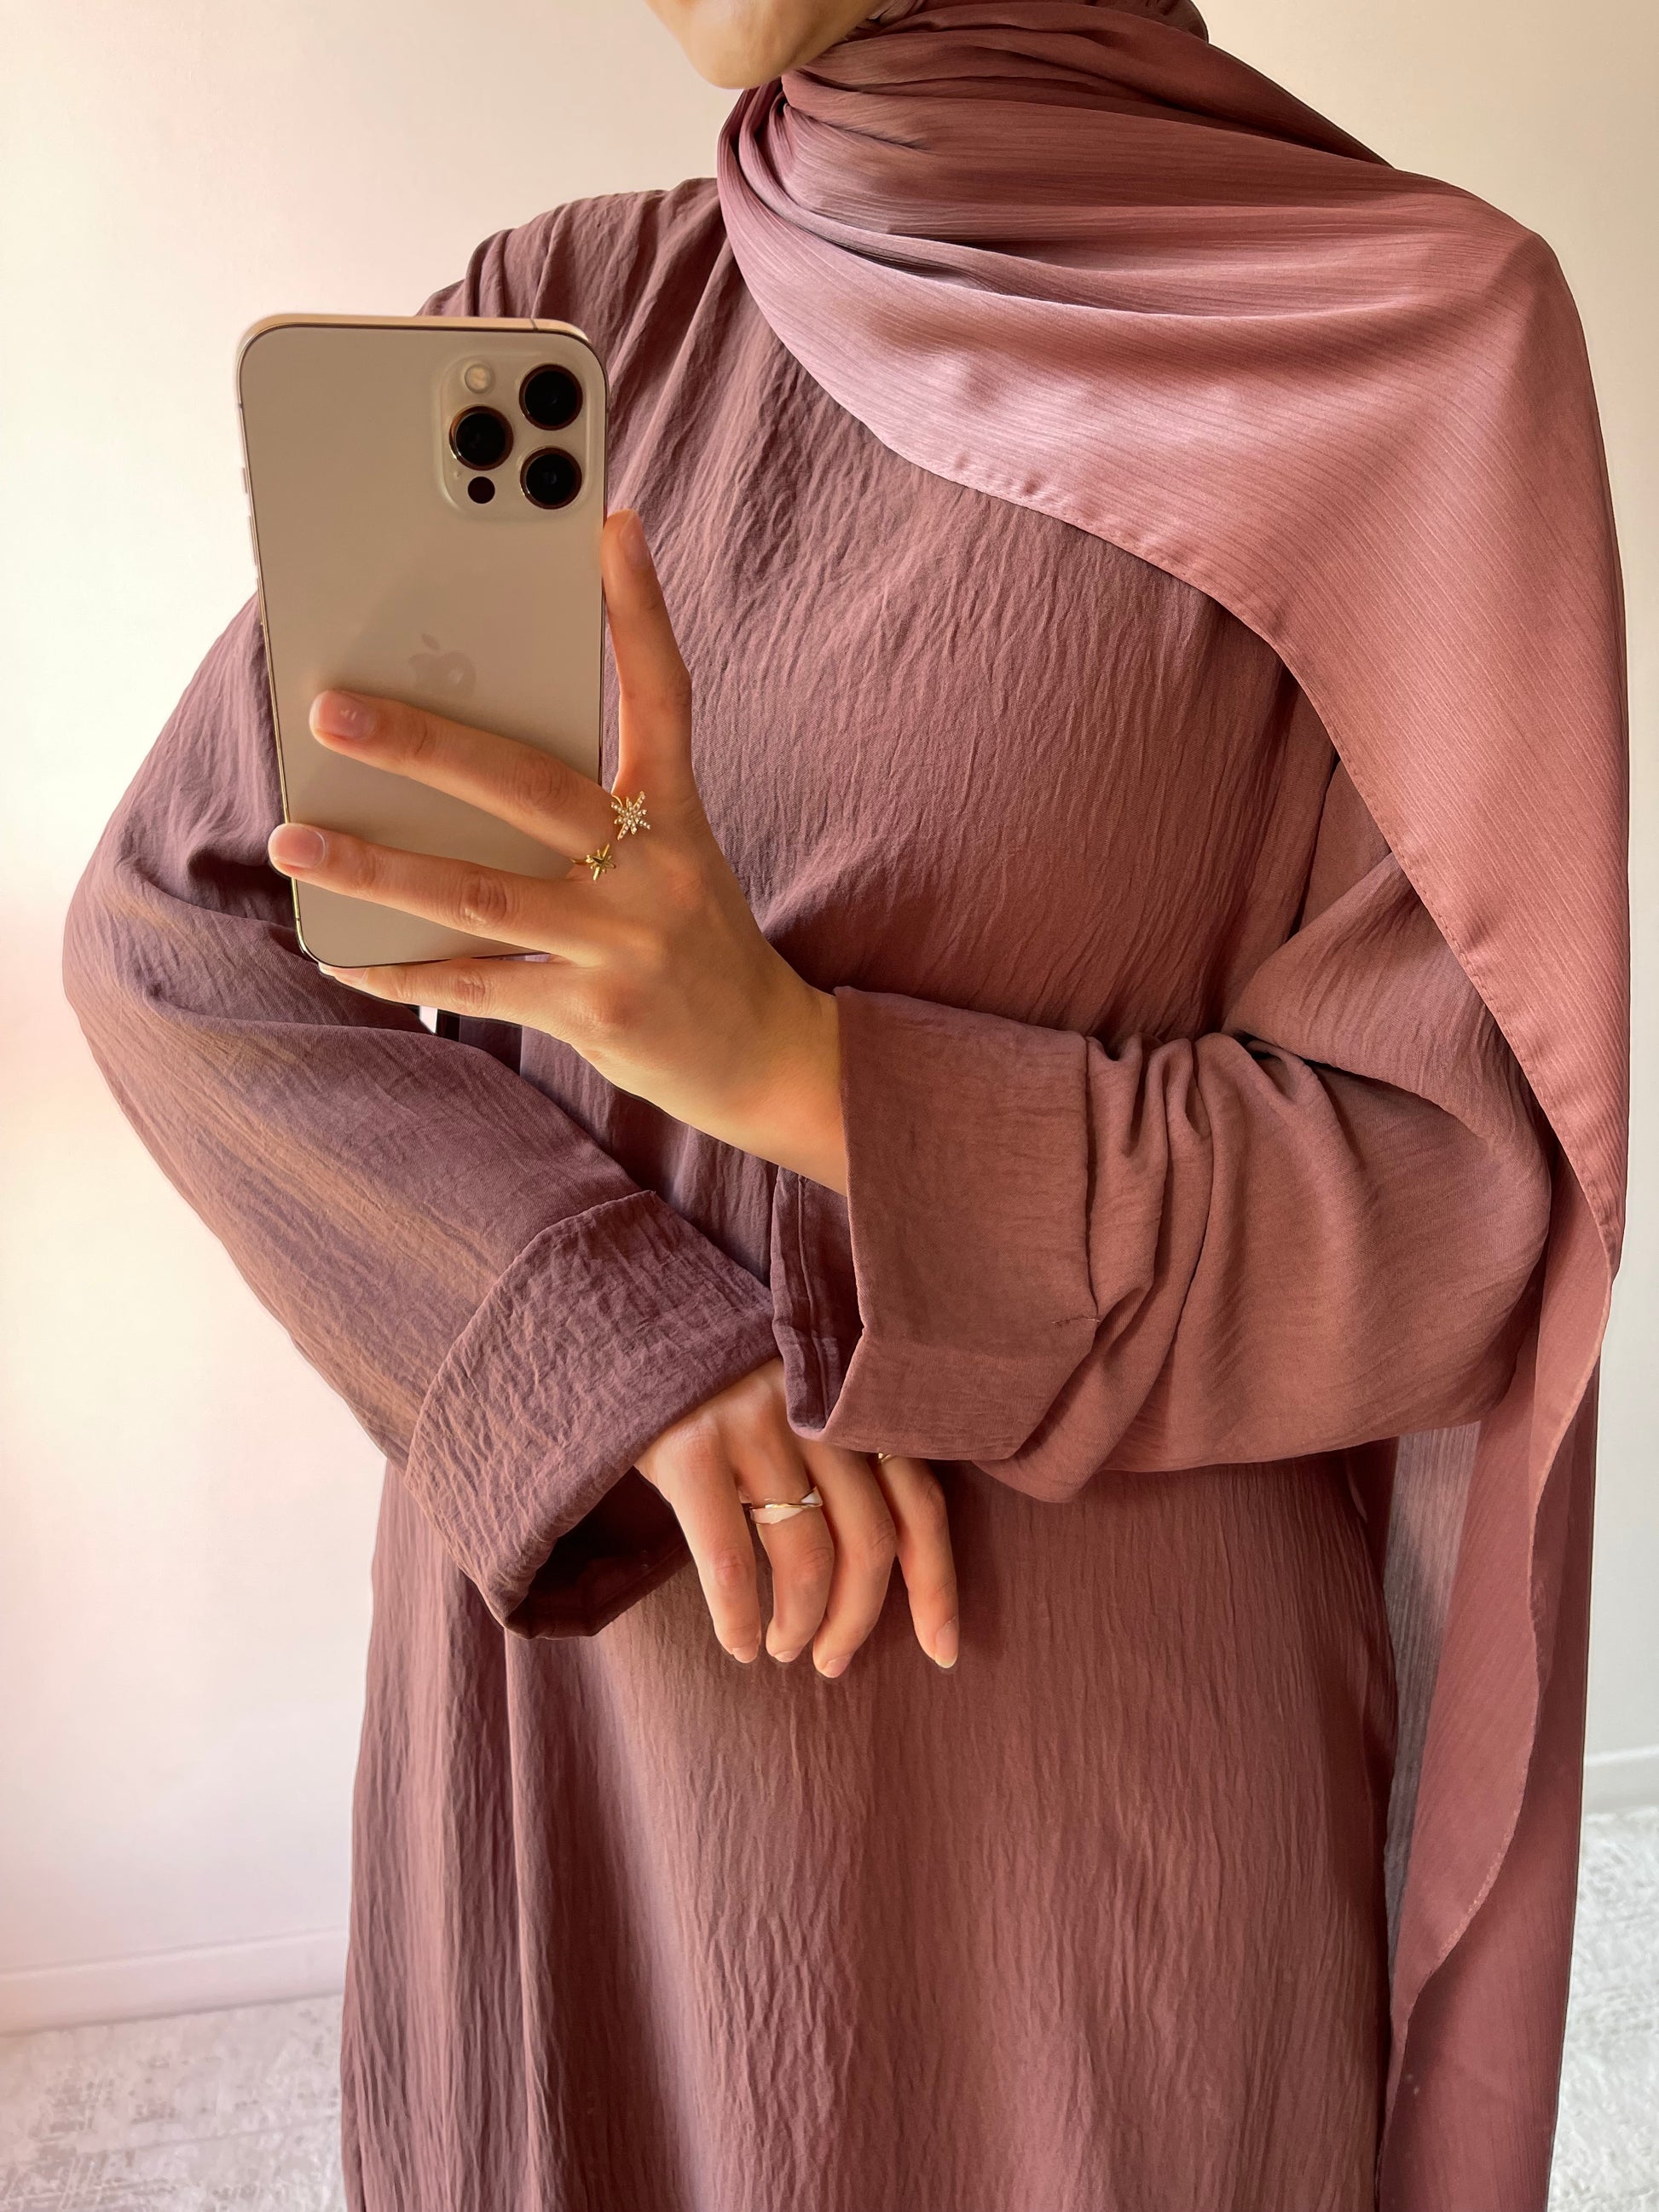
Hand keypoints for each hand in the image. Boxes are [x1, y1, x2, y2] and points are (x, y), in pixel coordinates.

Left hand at [266, 508, 847, 1192]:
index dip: (639, 610)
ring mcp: (625, 944)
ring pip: (480, 893)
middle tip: (331, 709)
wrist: (761, 1054)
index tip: (607, 525)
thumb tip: (462, 748)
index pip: (664, 693)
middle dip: (425, 744)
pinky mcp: (593, 1012)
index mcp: (678, 814)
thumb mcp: (673, 851)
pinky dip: (401, 970)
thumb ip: (593, 801)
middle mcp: (656, 870)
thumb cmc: (690, 933)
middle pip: (531, 788)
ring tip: (294, 840)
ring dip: (376, 867)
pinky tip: (339, 952)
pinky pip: (477, 985)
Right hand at [636, 1358, 958, 1674]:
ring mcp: (754, 1423)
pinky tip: (739, 1645)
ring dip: (800, 1625)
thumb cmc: (716, 1376)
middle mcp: (814, 1408)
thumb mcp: (796, 1400)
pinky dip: (738, 1619)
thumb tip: (867, 1572)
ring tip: (782, 1648)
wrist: (623, 1314)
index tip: (942, 1652)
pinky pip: (731, 1560)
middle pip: (869, 1541)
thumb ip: (838, 1456)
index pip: (920, 1503)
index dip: (936, 1586)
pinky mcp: (690, 1447)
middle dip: (857, 1619)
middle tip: (832, 1661)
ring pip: (806, 1557)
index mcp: (849, 1402)